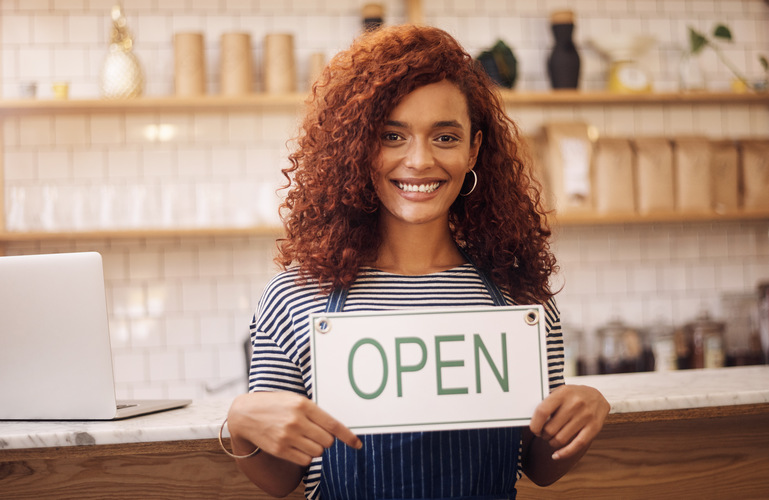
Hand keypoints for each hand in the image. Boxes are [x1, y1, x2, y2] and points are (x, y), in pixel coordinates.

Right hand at [228, 391, 362, 466]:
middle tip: (316, 433)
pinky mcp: (280, 449)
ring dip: (316, 448)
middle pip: (327, 441)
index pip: (332, 424)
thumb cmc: (276, 405)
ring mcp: (287, 436)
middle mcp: (296, 421)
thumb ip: (314, 411)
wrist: (246, 414)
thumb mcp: (295, 400)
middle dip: (326, 439)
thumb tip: (336, 428)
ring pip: (318, 451)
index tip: (357, 443)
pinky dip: (306, 456)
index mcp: (303, 405)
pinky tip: (297, 446)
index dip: (348, 436)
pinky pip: (305, 460)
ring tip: (304, 438)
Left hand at [528, 384, 608, 460]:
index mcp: (563, 393)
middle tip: (543, 434)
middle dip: (543, 435)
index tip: (534, 429)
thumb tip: (533, 422)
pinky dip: (564, 453)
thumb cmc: (573, 396)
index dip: (535, 424)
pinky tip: (556, 455)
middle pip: (551, 428)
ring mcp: (585, 416)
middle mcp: (575, 404)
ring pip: (561, 439)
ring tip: (551, 439)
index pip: (542, 411)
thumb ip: (548, 404)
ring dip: (552, 443)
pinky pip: (576, 445)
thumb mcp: (560, 392)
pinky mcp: (594, 428)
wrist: (597, 396)